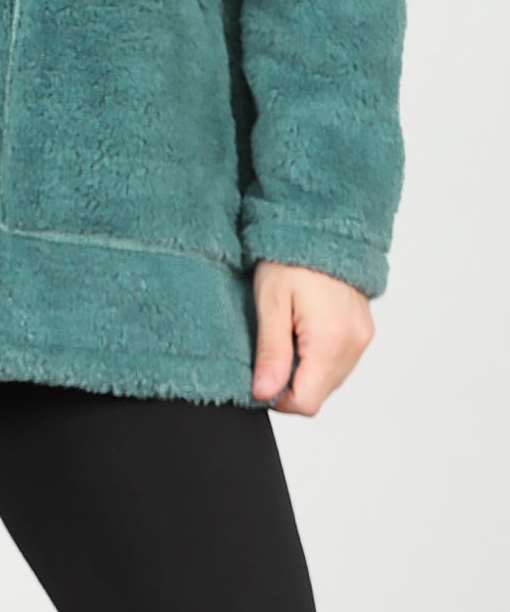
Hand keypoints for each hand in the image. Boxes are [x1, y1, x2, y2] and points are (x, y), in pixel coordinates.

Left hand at [250, 259, 374, 414]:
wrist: (321, 223)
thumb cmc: (290, 257)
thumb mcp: (270, 303)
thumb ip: (271, 353)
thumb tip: (264, 393)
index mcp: (330, 341)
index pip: (307, 402)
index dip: (278, 399)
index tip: (260, 376)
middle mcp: (353, 344)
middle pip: (319, 392)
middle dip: (291, 382)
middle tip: (270, 349)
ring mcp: (362, 337)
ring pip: (331, 378)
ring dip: (306, 369)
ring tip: (286, 332)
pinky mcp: (364, 329)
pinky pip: (341, 359)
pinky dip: (320, 355)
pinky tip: (303, 328)